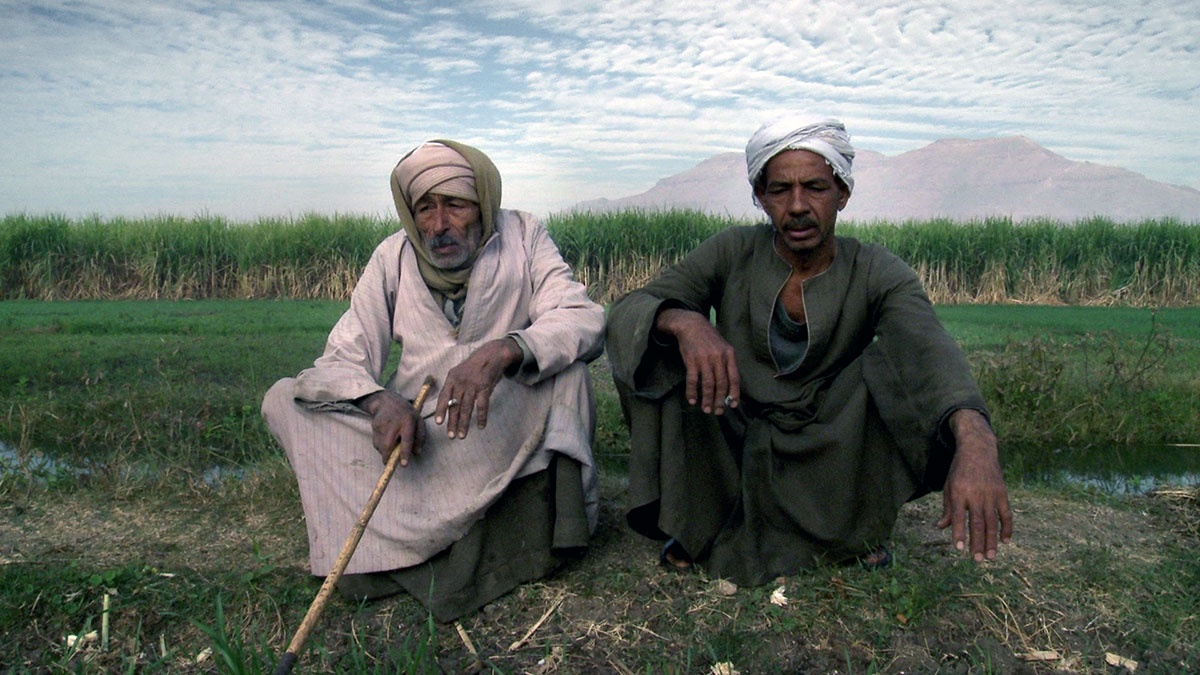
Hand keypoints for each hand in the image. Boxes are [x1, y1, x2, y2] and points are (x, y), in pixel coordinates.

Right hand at [357, 390, 425, 465]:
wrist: (387, 401)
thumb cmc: (407, 413)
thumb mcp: (419, 421)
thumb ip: (420, 437)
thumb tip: (417, 453)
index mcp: (408, 421)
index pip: (407, 439)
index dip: (405, 453)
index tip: (403, 465)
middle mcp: (395, 422)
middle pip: (388, 444)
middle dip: (388, 456)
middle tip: (389, 463)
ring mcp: (383, 424)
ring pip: (381, 445)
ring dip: (384, 451)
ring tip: (389, 448)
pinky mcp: (374, 426)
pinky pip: (376, 442)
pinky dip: (380, 445)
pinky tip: (385, 440)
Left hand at [434, 338, 522, 438]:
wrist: (491, 355)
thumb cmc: (474, 366)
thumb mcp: (459, 372)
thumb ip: (453, 386)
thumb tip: (448, 405)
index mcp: (452, 378)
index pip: (443, 396)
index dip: (440, 410)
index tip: (438, 423)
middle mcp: (461, 382)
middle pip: (455, 406)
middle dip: (452, 422)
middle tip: (451, 436)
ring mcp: (473, 385)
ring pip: (466, 408)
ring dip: (464, 423)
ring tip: (462, 435)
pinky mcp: (485, 388)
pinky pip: (482, 406)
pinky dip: (481, 417)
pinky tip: (480, 426)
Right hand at [655, 308, 740, 414]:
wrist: (692, 325)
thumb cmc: (709, 339)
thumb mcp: (723, 347)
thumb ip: (727, 364)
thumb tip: (729, 387)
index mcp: (729, 354)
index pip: (734, 378)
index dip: (734, 393)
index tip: (732, 404)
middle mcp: (718, 357)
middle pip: (721, 384)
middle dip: (720, 400)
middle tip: (718, 411)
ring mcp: (704, 359)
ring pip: (708, 384)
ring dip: (707, 399)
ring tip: (706, 409)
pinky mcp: (691, 360)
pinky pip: (692, 380)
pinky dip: (692, 392)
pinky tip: (692, 400)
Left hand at [936, 409, 1013, 560]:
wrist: (978, 450)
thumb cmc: (959, 470)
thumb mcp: (948, 486)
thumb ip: (947, 508)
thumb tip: (941, 527)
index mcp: (959, 492)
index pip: (958, 517)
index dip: (959, 533)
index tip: (959, 548)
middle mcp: (975, 494)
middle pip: (977, 523)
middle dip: (977, 543)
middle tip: (977, 560)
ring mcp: (991, 494)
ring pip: (992, 522)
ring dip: (992, 541)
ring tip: (990, 556)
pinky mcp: (1002, 493)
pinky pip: (1006, 514)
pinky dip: (1007, 528)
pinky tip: (1005, 541)